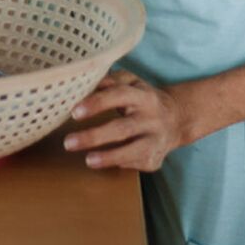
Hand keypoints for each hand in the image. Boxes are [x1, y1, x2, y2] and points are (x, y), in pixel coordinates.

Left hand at [64, 70, 194, 171]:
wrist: (177, 119)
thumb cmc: (143, 99)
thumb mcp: (131, 83)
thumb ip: (109, 81)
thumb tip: (84, 85)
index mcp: (143, 95)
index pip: (119, 95)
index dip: (97, 103)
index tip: (75, 112)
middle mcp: (152, 118)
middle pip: (123, 128)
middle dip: (94, 136)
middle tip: (68, 143)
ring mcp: (156, 140)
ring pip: (132, 150)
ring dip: (108, 157)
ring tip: (87, 160)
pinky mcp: (155, 158)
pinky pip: (135, 163)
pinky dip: (118, 163)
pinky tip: (103, 162)